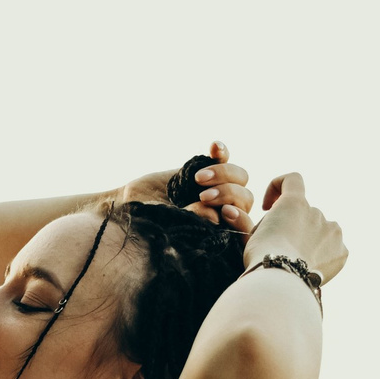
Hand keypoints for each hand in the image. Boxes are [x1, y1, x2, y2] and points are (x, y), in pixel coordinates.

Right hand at [125, 141, 253, 230]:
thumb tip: (218, 216)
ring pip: (239, 178)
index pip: (245, 225)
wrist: (134, 206)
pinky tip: (214, 147)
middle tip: (203, 195)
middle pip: (245, 198)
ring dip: (223, 175)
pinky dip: (221, 152)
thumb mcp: (173, 224)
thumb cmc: (151, 223)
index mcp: (221, 231)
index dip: (240, 217)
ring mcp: (219, 188)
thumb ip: (195, 221)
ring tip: (199, 177)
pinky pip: (223, 158)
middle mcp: (224, 209)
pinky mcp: (208, 170)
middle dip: (227, 194)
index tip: (223, 212)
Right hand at [245, 173, 347, 281]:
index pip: (292, 179)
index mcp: (295, 203)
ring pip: (320, 231)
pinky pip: (333, 249)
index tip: (268, 207)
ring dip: (309, 239)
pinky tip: (308, 268)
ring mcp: (332, 231)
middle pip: (303, 214)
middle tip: (277, 247)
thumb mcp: (250, 236)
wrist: (281, 281)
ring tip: (294, 260)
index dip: (278, 188)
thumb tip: (230, 211)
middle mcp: (317, 212)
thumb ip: (246, 221)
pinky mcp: (342, 251)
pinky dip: (322, 255)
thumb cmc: (261, 258)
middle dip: (292, 225)